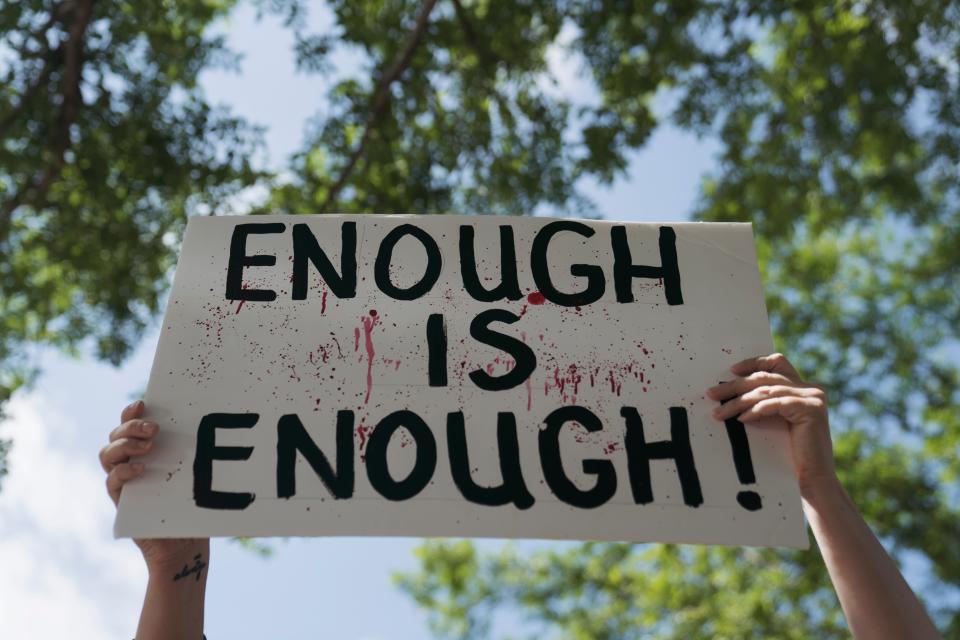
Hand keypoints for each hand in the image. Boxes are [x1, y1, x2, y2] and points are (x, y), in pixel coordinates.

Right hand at [100, 400, 208, 572]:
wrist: (186, 541)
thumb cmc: (192, 501)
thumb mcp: (195, 469)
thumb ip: (196, 448)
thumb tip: (220, 420)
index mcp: (146, 446)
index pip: (131, 421)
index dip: (131, 410)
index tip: (144, 402)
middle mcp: (130, 459)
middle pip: (117, 434)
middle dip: (131, 426)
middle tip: (154, 429)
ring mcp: (123, 478)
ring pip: (108, 454)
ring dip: (124, 445)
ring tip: (147, 446)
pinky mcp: (121, 499)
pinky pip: (112, 481)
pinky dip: (123, 471)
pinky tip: (141, 469)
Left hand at [706, 352, 836, 497]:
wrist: (812, 480)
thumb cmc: (790, 456)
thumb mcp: (774, 422)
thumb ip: (763, 404)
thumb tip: (729, 393)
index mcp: (803, 389)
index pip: (777, 362)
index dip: (754, 362)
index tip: (731, 370)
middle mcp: (811, 390)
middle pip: (766, 377)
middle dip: (735, 385)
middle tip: (711, 394)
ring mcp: (813, 398)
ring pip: (766, 391)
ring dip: (738, 401)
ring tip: (719, 412)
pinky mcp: (811, 410)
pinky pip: (775, 404)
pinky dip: (756, 410)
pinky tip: (741, 419)